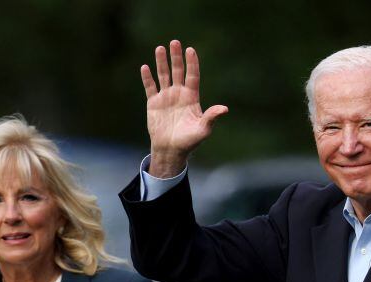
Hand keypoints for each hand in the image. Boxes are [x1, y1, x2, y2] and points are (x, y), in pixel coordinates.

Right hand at [141, 39, 227, 176]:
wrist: (171, 150)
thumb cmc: (189, 141)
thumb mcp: (203, 130)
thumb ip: (211, 117)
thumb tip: (224, 109)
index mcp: (191, 97)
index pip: (192, 76)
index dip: (192, 63)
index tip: (190, 50)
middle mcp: (179, 94)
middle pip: (178, 71)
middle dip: (176, 57)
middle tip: (175, 42)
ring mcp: (166, 97)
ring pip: (163, 75)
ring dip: (161, 62)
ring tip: (160, 48)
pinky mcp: (153, 103)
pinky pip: (150, 87)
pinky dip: (147, 78)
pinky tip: (145, 67)